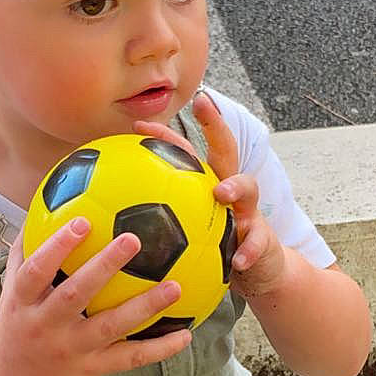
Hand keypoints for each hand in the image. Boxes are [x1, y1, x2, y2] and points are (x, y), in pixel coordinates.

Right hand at [0, 217, 191, 375]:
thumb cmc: (15, 327)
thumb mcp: (10, 292)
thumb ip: (25, 253)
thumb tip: (41, 205)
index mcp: (23, 303)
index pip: (36, 271)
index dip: (56, 247)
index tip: (81, 221)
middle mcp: (46, 326)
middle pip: (75, 295)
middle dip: (104, 267)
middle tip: (133, 239)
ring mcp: (72, 349)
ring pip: (111, 327)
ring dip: (144, 307)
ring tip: (175, 287)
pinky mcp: (92, 369)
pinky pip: (129, 359)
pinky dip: (159, 348)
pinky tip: (185, 334)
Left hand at [133, 89, 287, 299]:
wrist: (258, 271)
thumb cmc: (214, 251)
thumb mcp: (186, 236)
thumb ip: (158, 227)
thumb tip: (111, 229)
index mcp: (207, 187)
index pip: (186, 154)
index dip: (165, 137)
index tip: (138, 126)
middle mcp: (230, 191)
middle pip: (225, 149)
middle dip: (215, 124)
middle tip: (202, 104)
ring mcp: (250, 211)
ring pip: (248, 188)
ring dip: (235, 187)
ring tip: (221, 193)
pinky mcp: (264, 238)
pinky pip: (258, 242)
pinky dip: (249, 250)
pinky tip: (238, 261)